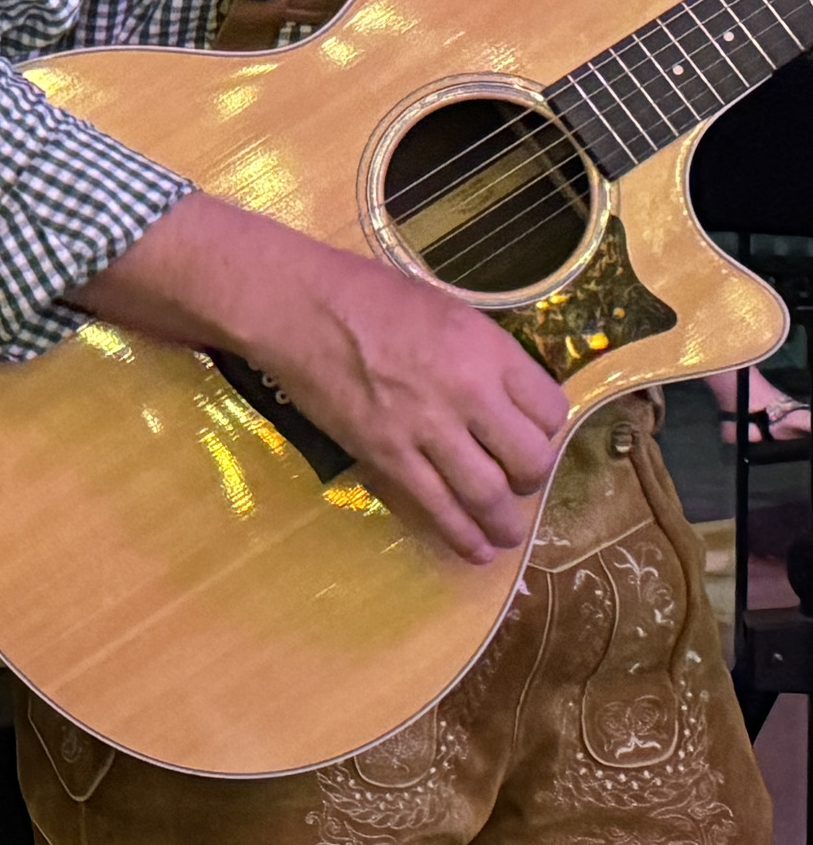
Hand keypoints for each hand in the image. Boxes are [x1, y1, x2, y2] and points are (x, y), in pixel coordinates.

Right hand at [247, 245, 569, 562]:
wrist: (294, 307)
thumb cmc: (365, 295)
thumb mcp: (444, 309)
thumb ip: (480, 354)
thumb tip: (499, 394)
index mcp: (486, 348)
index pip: (550, 408)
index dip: (545, 428)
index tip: (528, 432)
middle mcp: (468, 392)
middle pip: (531, 458)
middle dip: (530, 477)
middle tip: (516, 479)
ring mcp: (426, 428)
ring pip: (489, 493)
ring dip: (504, 521)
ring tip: (505, 533)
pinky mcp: (386, 455)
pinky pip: (436, 506)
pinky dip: (461, 535)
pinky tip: (474, 549)